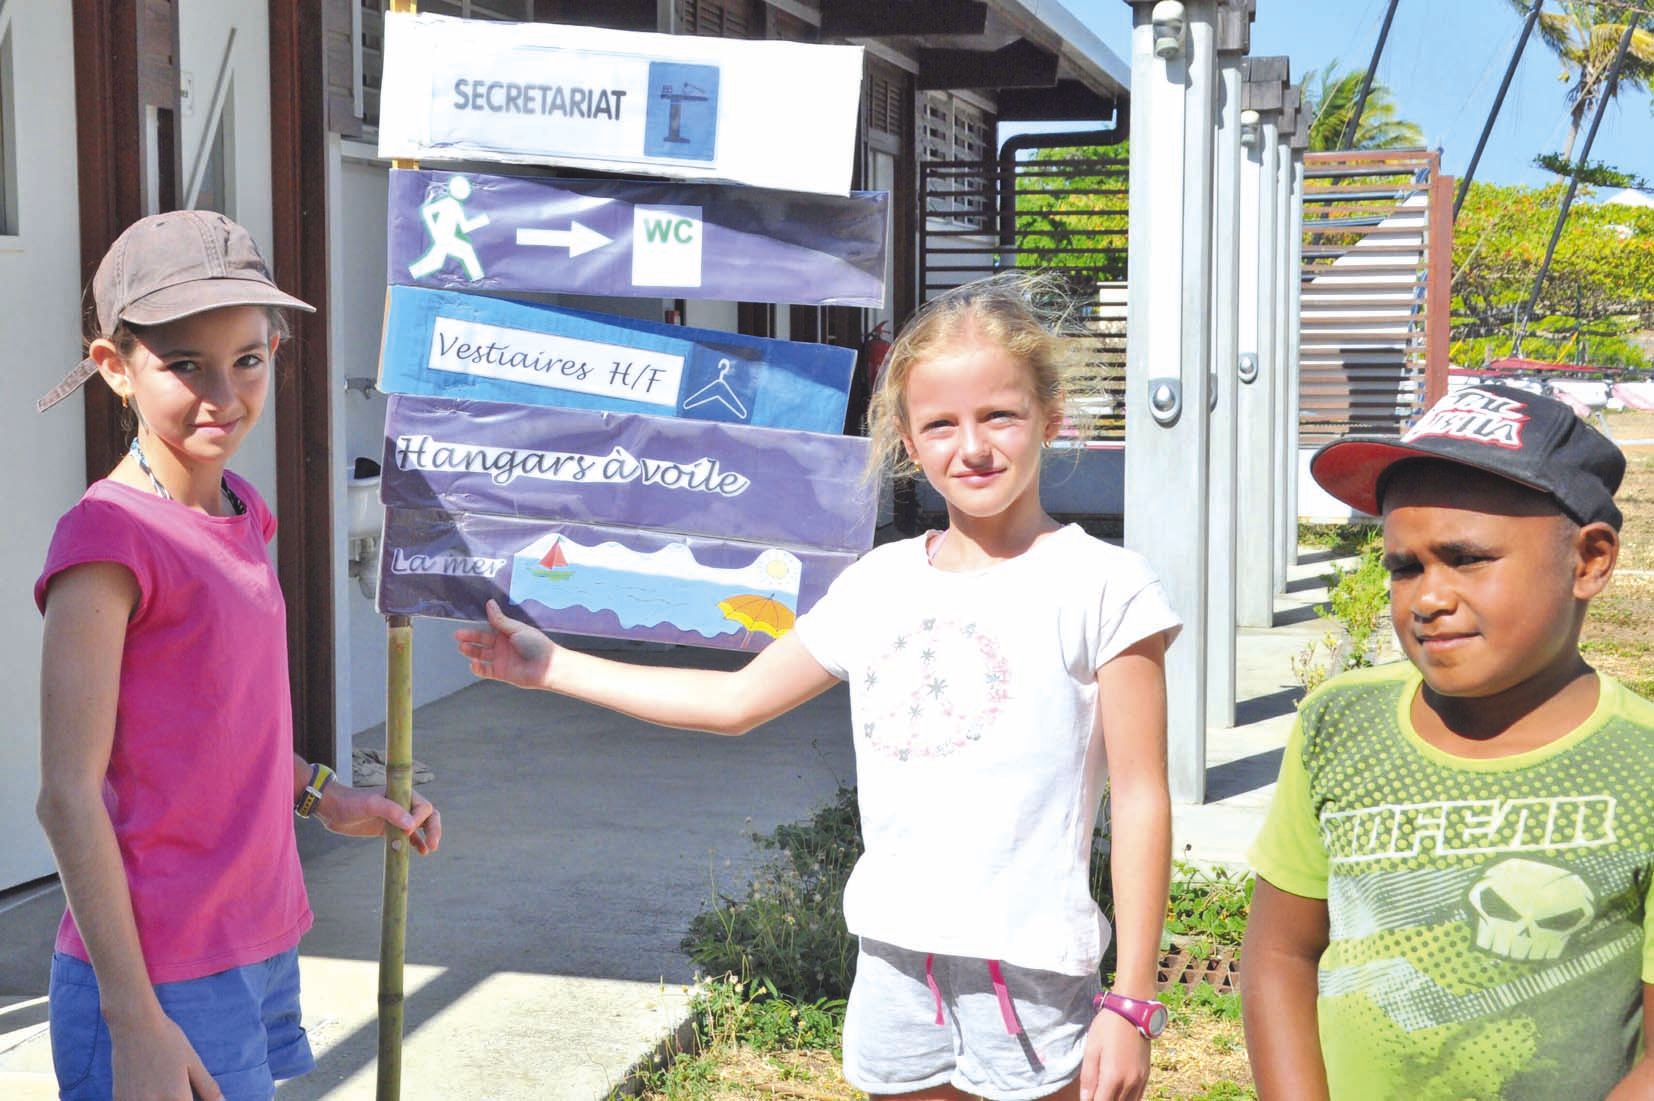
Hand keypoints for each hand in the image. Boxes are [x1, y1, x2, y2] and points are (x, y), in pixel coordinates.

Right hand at [110, 1011, 220, 1100]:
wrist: (134, 1026)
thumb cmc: (168, 1040)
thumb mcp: (193, 1062)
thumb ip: (208, 1087)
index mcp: (177, 1097)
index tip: (188, 1095)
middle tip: (174, 1087)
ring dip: (160, 1100)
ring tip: (160, 1086)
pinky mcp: (119, 1099)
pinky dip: (142, 1100)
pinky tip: (146, 1089)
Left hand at [315, 783, 440, 854]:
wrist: (333, 810)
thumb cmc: (351, 802)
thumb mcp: (370, 804)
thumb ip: (391, 811)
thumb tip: (411, 825)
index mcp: (402, 794)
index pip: (423, 807)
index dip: (420, 819)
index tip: (407, 829)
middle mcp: (403, 805)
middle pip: (428, 816)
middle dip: (434, 829)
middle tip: (434, 844)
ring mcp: (396, 818)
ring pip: (420, 827)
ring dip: (428, 836)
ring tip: (430, 849)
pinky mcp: (389, 829)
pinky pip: (408, 837)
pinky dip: (416, 843)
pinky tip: (421, 852)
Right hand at [455, 599, 556, 689]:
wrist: (547, 666)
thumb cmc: (535, 644)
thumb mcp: (516, 629)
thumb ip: (499, 619)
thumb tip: (489, 603)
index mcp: (507, 632)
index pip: (488, 627)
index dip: (476, 626)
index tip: (464, 623)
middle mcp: (502, 645)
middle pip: (482, 641)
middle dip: (470, 638)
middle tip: (458, 636)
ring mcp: (501, 659)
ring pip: (481, 654)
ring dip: (471, 651)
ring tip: (462, 648)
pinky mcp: (500, 672)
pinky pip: (485, 670)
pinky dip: (477, 667)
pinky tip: (473, 663)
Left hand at [1079, 1004, 1150, 1100]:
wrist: (1133, 1010)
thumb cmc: (1108, 1027)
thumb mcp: (1091, 1049)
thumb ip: (1089, 1078)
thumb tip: (1085, 1100)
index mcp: (1113, 1077)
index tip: (1086, 1100)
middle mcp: (1130, 1083)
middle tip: (1094, 1094)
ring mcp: (1140, 1080)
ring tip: (1103, 1093)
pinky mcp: (1146, 1075)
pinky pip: (1137, 1097)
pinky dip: (1127, 1100)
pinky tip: (1117, 1093)